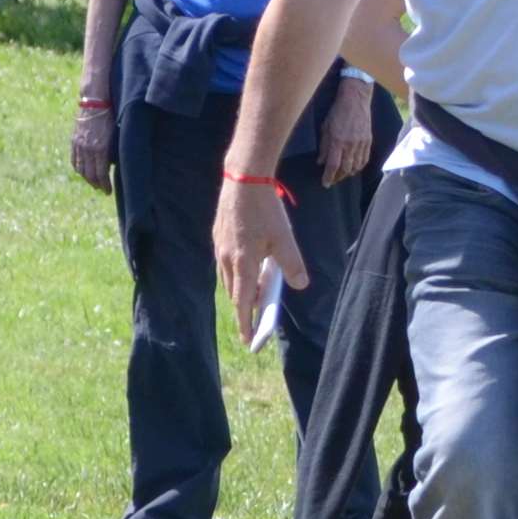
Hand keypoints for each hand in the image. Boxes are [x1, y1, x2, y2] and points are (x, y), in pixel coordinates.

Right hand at [71, 101, 114, 194]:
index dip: (105, 185)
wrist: (95, 104)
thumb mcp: (115, 136)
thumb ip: (112, 152)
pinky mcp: (74, 142)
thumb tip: (111, 165)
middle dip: (96, 184)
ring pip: (81, 169)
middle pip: (90, 174)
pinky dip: (78, 168)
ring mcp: (79, 146)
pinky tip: (82, 172)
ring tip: (93, 182)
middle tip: (102, 189)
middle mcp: (88, 150)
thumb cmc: (110, 118)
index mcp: (100, 150)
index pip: (101, 174)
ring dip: (87, 178)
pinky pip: (74, 160)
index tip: (108, 191)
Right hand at [214, 178, 309, 344]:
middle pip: (234, 292)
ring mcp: (219, 247)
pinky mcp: (218, 235)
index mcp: (242, 263)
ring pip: (228, 277)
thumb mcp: (284, 238)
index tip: (249, 340)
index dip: (246, 323)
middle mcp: (226, 258)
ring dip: (241, 286)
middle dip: (246, 304)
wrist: (242, 178)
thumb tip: (300, 285)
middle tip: (261, 308)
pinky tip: (248, 263)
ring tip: (257, 287)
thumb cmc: (265, 209)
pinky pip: (225, 262)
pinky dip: (236, 270)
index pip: (243, 302)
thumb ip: (292, 264)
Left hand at [319, 73, 374, 185]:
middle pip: (345, 169)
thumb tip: (321, 162)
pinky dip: (359, 166)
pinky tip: (355, 168)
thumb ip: (323, 146)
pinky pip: (365, 158)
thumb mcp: (325, 127)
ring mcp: (361, 143)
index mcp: (337, 141)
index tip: (325, 183)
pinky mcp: (368, 140)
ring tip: (343, 175)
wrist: (355, 99)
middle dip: (338, 177)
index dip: (328, 177)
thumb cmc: (337, 112)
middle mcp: (350, 144)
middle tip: (333, 180)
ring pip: (356, 166)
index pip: (333, 165)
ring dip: (349, 173)